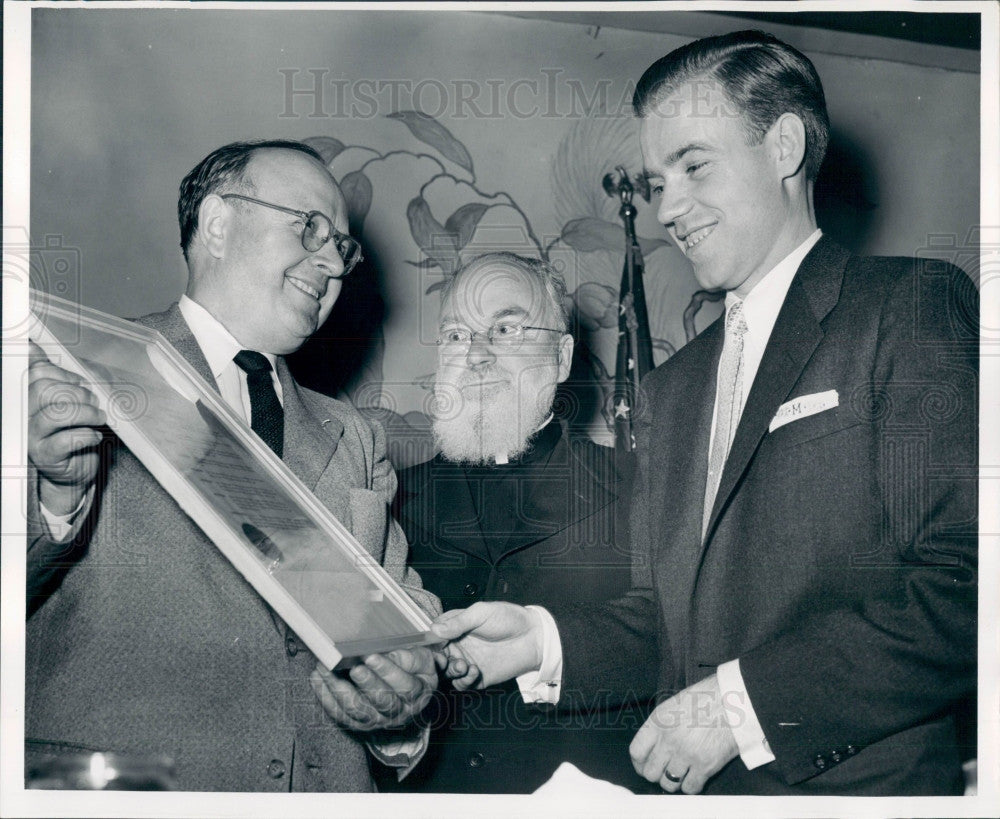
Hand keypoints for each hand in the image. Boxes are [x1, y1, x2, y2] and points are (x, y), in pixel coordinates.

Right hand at [28, 341, 105, 513]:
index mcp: (27, 395)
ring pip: (55, 413)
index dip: (64, 373)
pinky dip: (87, 435)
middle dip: (77, 393)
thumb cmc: (70, 431)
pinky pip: (66, 439)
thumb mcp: (65, 400)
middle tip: (93, 403)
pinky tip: (95, 436)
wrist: (72, 469)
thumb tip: (36, 348)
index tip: (80, 383)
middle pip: (44, 390)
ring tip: (99, 418)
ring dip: (86, 413)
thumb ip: (56, 375)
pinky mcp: (45, 455)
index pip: (37, 372)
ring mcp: (31, 435)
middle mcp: (23, 414)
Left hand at [309, 647, 436, 730]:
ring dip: (339, 689)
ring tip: (326, 669)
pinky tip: (317, 678)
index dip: (388, 672)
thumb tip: (388, 654)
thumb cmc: (414, 668)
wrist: (407, 689)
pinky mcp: (358, 723)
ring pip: (357, 710)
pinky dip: (325, 696)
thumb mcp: (421, 658)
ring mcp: (377, 721)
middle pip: (382, 702)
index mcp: (418, 696)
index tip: (372, 657)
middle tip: (354, 667)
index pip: (405, 687)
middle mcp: (398, 713)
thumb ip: (410, 657)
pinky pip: (339, 713)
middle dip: (366, 683)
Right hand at [430, 602, 542, 689]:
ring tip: (463, 665)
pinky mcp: (477, 677)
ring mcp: (467, 662)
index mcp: (456, 627)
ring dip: (451, 670)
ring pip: (447, 672)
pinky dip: (464, 680)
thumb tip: (434, 629)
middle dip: (438, 660)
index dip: (430, 642)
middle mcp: (459, 645)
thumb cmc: (508, 619)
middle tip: (445, 659)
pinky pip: (461, 684)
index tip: (431, 646)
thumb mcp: (481, 613)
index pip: (434, 635)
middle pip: (437, 656)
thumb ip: (458, 622)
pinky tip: (474, 671)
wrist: (532, 638)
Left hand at [630, 674, 738, 793]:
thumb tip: (653, 745)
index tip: (644, 766)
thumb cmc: (707, 698)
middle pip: (650, 772)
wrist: (734, 700)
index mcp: (659, 722)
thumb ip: (661, 726)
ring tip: (680, 773)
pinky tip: (695, 776)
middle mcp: (669, 740)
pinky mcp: (705, 765)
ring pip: (668, 783)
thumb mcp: (674, 705)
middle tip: (664, 770)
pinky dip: (691, 786)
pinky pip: (690, 788)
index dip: (639, 763)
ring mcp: (686, 754)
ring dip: (673, 781)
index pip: (636, 752)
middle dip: (656, 773)